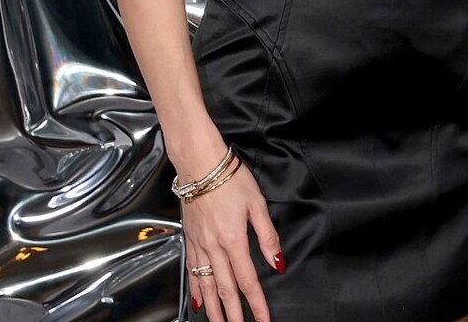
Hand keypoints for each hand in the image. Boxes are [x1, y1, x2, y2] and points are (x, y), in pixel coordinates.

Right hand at [182, 161, 282, 321]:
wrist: (199, 162)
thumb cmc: (229, 177)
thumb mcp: (256, 202)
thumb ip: (267, 235)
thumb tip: (277, 260)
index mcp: (233, 239)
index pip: (248, 280)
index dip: (257, 303)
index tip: (263, 319)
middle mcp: (214, 246)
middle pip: (225, 289)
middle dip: (233, 314)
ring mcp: (199, 244)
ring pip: (206, 284)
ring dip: (213, 308)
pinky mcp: (190, 238)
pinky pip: (192, 270)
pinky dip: (195, 288)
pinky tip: (198, 300)